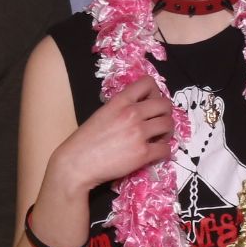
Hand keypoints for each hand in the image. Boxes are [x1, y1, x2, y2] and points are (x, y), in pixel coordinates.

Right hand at [46, 77, 173, 193]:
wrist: (77, 163)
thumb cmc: (85, 140)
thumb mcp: (101, 114)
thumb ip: (121, 107)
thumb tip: (139, 109)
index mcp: (119, 101)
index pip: (148, 83)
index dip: (155, 92)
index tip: (151, 102)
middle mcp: (132, 113)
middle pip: (164, 105)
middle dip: (165, 113)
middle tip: (159, 122)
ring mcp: (139, 133)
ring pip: (168, 125)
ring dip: (167, 131)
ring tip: (159, 137)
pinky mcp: (143, 154)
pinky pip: (166, 149)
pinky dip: (164, 150)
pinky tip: (156, 152)